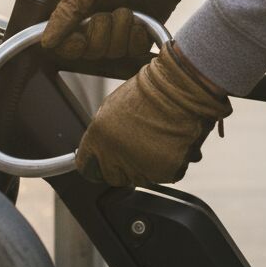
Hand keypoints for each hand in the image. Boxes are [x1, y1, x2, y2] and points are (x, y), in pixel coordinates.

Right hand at [41, 0, 187, 60]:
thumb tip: (45, 41)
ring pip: (114, 52)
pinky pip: (134, 50)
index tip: (81, 36)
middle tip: (108, 13)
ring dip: (121, 30)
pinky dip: (137, 34)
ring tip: (126, 11)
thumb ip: (63, 15)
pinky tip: (139, 21)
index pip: (68, 49)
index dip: (75, 46)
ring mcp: (118, 40)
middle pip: (92, 53)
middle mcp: (96, 34)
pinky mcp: (138, 42)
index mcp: (77, 22)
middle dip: (102, 31)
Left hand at [76, 42, 230, 186]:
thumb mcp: (113, 107)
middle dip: (123, 167)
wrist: (179, 88)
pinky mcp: (164, 172)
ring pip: (140, 177)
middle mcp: (116, 154)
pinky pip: (164, 176)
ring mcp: (140, 165)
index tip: (101, 164)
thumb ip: (103, 132)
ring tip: (157, 138)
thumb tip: (99, 149)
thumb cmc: (150, 92)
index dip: (96, 165)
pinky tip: (171, 143)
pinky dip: (170, 164)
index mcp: (99, 136)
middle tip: (138, 147)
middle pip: (113, 176)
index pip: (86, 166)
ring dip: (148, 165)